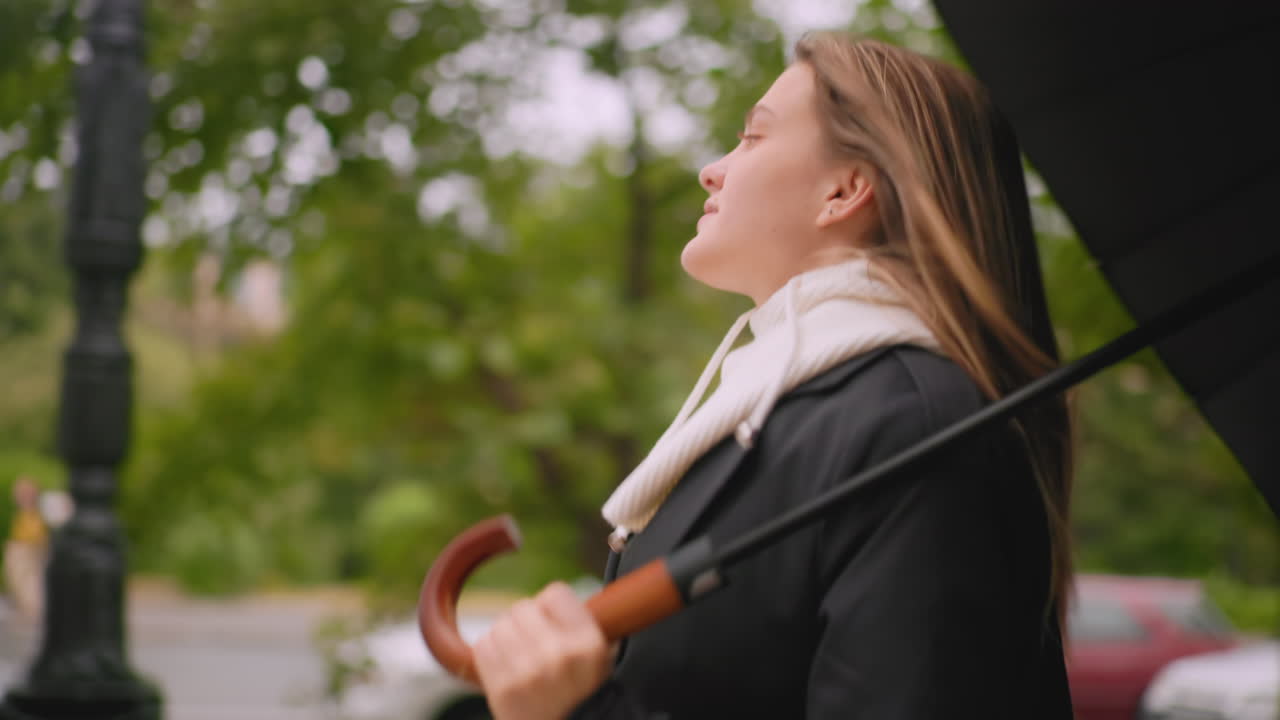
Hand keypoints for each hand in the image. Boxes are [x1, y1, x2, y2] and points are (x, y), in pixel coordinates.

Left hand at [473, 581, 612, 719]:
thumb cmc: (581, 698)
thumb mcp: (601, 660)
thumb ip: (583, 624)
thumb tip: (555, 596)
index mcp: (587, 644)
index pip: (555, 594)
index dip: (552, 607)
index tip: (554, 622)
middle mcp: (558, 655)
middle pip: (523, 607)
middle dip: (527, 623)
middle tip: (535, 644)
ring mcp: (527, 672)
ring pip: (500, 625)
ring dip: (507, 638)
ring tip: (520, 658)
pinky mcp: (501, 688)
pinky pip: (484, 646)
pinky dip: (491, 653)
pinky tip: (507, 668)